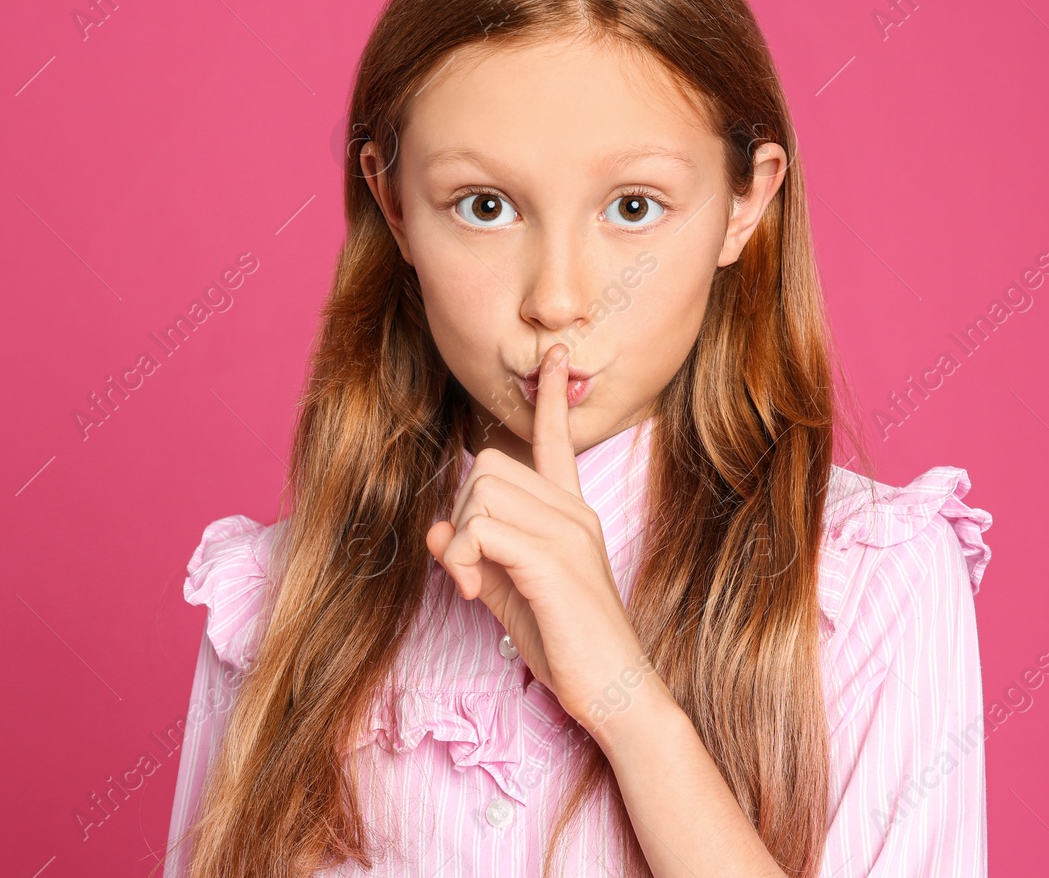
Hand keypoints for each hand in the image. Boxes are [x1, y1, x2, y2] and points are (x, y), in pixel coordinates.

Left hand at [425, 343, 652, 730]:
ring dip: (457, 538)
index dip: (550, 397)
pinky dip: (460, 557)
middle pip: (488, 465)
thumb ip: (476, 558)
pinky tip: (468, 590)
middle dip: (460, 510)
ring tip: (469, 583)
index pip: (557, 441)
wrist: (616, 692)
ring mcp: (568, 533)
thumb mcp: (512, 597)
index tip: (555, 355)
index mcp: (571, 514)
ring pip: (481, 492)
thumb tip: (433, 528)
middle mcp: (573, 513)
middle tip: (466, 564)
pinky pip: (482, 529)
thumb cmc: (570, 648)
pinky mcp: (554, 561)